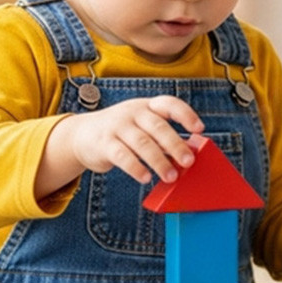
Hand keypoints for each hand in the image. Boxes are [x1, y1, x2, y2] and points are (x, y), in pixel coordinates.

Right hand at [40, 96, 203, 194]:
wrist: (82, 135)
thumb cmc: (122, 133)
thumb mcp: (141, 128)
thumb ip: (162, 138)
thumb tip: (186, 156)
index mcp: (147, 106)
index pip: (169, 104)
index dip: (185, 115)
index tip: (199, 129)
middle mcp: (133, 112)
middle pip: (158, 126)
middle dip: (175, 144)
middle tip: (188, 162)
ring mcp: (117, 126)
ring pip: (142, 143)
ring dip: (159, 161)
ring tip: (170, 176)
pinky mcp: (104, 143)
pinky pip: (122, 156)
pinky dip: (136, 168)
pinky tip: (145, 178)